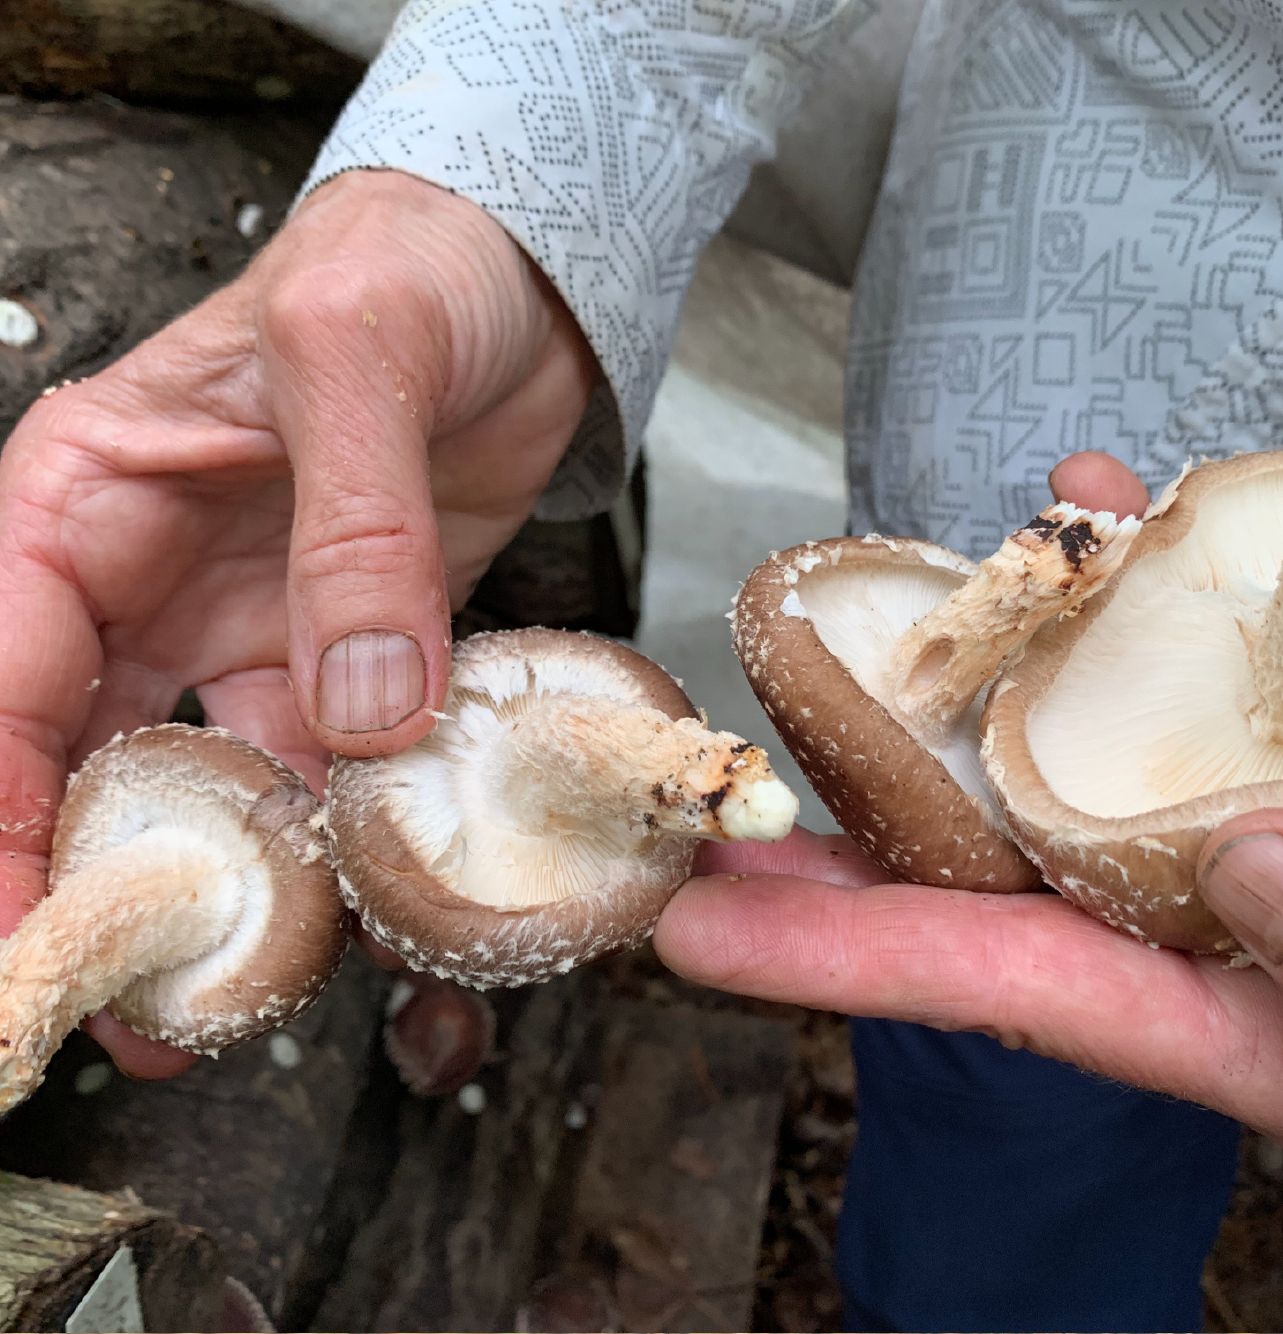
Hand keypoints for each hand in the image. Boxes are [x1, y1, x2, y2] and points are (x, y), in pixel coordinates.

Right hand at [0, 169, 597, 1076]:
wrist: (516, 284)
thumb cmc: (407, 268)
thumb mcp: (361, 354)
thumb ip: (356, 528)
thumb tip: (363, 710)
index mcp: (85, 498)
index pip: (2, 677)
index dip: (0, 811)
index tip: (22, 927)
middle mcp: (145, 578)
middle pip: (84, 755)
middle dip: (99, 879)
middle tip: (133, 1004)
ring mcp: (246, 624)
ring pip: (208, 777)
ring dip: (228, 876)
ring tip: (245, 978)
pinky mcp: (344, 649)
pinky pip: (326, 759)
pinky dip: (341, 826)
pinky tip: (365, 889)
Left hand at [654, 452, 1282, 1154]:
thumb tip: (1254, 863)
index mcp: (1204, 999)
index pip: (987, 971)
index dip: (837, 958)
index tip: (696, 928)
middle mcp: (1187, 895)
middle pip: (982, 847)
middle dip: (848, 802)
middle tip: (714, 775)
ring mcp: (1229, 794)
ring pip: (1073, 724)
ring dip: (974, 655)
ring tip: (868, 608)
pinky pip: (1200, 640)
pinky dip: (1146, 570)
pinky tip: (1095, 498)